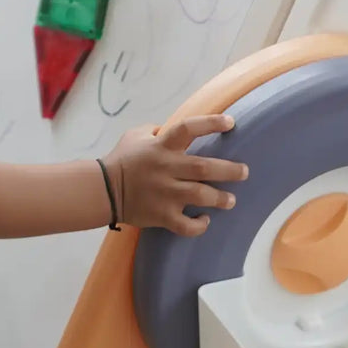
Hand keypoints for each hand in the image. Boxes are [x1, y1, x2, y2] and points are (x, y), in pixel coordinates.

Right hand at [103, 115, 248, 235]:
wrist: (103, 189)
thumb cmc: (122, 159)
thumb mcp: (136, 135)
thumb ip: (156, 129)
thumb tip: (169, 127)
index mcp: (161, 146)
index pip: (189, 128)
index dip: (211, 123)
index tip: (231, 122)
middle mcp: (166, 168)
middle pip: (204, 167)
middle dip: (229, 170)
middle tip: (244, 171)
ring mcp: (165, 193)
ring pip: (200, 195)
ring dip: (220, 198)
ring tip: (231, 200)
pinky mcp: (162, 215)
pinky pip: (186, 225)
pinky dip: (199, 225)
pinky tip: (205, 220)